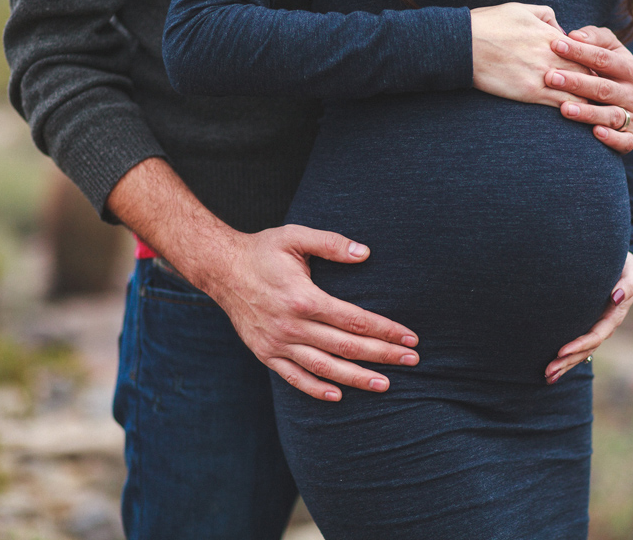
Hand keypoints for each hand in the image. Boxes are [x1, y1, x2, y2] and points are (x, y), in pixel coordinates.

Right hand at [193, 224, 420, 401]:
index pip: (355, 321)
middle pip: (346, 347)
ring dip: (356, 378)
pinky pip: (294, 377)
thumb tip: (365, 252)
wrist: (220, 268)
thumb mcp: (296, 237)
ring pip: (324, 367)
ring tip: (385, 385)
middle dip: (383, 355)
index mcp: (303, 298)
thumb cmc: (262, 250)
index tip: (410, 338)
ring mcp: (276, 343)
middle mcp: (291, 325)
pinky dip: (316, 389)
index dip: (386, 331)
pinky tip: (338, 395)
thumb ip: (332, 244)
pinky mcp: (265, 353)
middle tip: (412, 362)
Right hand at [470, 3, 592, 107]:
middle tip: (603, 93)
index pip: (586, 51)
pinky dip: (574, 110)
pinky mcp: (531, 93)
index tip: (597, 70)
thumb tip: (561, 28)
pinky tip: (579, 116)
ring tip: (597, 110)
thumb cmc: (489, 24)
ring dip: (588, 100)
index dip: (594, 62)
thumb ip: (546, 16)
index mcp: (552, 35)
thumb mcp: (522, 9)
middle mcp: (553, 55)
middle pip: (587, 72)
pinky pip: (561, 104)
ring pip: (579, 90)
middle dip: (595, 83)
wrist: (465, 45)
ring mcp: (544, 75)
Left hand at [543, 26, 632, 153]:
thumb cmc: (606, 70)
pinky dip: (611, 138)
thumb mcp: (605, 48)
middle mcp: (632, 92)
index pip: (603, 58)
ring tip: (564, 108)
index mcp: (629, 68)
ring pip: (610, 115)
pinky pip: (623, 141)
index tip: (555, 45)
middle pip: (603, 87)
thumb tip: (575, 35)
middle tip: (550, 77)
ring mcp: (631, 116)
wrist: (623, 100)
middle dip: (576, 82)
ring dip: (588, 112)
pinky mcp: (629, 138)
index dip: (579, 51)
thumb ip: (592, 38)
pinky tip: (595, 133)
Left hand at [544, 252, 632, 383]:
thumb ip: (624, 285)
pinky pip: (578, 348)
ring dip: (564, 366)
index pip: (595, 336)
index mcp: (613, 317)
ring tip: (547, 377)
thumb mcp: (628, 274)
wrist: (624, 270)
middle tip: (548, 371)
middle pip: (586, 350)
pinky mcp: (589, 328)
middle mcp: (605, 328)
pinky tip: (552, 371)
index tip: (560, 351)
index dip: (579, 345)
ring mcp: (597, 330)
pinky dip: (566, 361)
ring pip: (581, 353)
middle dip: (567, 362)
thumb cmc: (625, 269)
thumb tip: (617, 296)